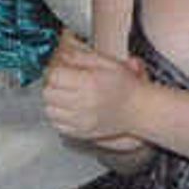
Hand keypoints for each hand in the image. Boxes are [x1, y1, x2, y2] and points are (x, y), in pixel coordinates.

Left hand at [40, 34, 148, 149]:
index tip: (58, 70)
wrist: (139, 110)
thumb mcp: (108, 63)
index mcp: (90, 83)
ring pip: (49, 110)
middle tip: (61, 82)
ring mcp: (81, 120)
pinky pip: (57, 124)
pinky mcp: (81, 132)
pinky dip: (58, 116)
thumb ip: (82, 57)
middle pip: (48, 93)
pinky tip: (68, 109)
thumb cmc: (127, 87)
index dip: (54, 71)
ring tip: (64, 96)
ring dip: (53, 101)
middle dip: (52, 85)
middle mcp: (84, 103)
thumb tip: (62, 55)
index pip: (54, 76)